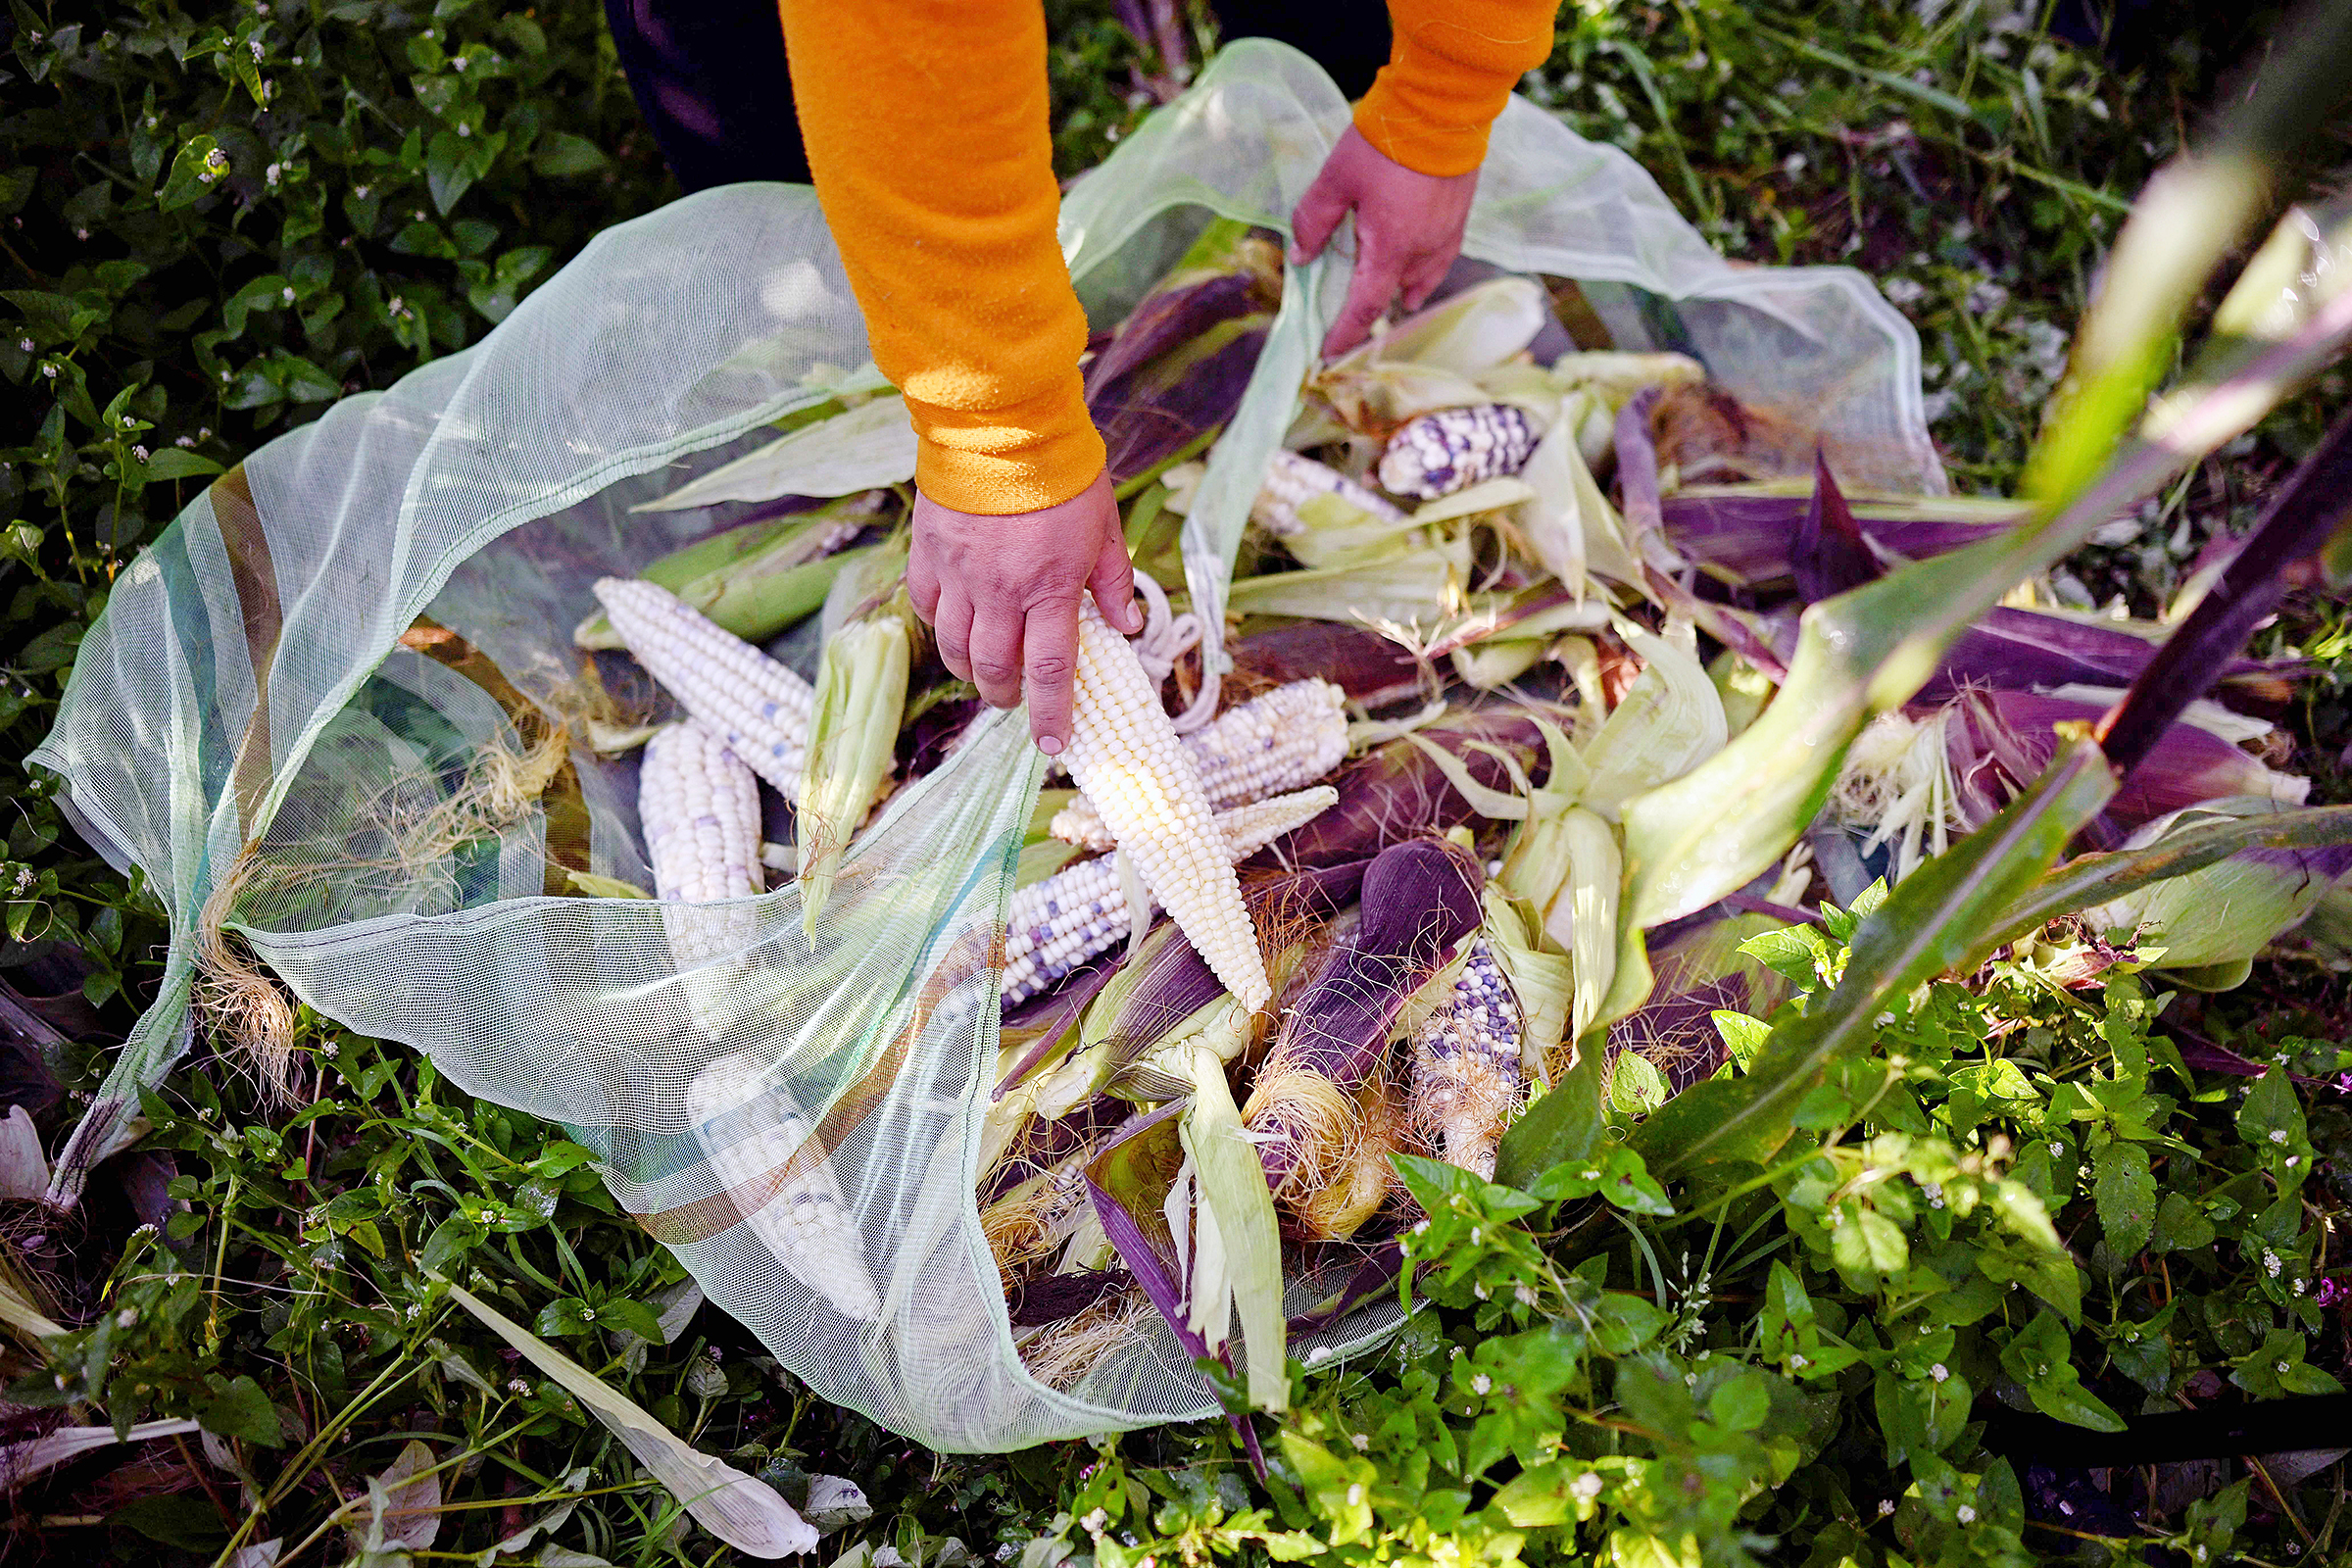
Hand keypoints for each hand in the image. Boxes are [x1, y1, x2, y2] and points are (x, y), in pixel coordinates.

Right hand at [906, 469, 1141, 755]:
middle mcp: (999, 592)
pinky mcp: (929, 553)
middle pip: (994, 669)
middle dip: (1007, 696)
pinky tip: (953, 627)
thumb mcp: (1104, 526)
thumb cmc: (1064, 472)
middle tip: (1017, 700)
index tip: (1052, 744)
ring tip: (985, 672)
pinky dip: (939, 626)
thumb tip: (1127, 626)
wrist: (1003, 423)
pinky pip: (926, 607)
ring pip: (954, 647)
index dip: (1050, 714)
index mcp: (1049, 589)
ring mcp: (959, 575)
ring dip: (970, 671)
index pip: (1050, 671)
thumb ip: (1113, 581)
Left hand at [1290, 125, 1479, 358]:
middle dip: (1368, 310)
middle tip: (1346, 319)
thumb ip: (1314, 221)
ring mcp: (1445, 236)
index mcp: (1390, 250)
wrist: (1441, 107)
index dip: (1344, 334)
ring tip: (1389, 301)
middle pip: (1391, 295)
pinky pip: (1440, 260)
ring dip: (1398, 292)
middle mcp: (1422, 252)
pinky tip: (1418, 273)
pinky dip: (1424, 273)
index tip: (1327, 352)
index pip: (1364, 308)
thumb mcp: (1336, 179)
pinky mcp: (1458, 218)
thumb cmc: (1385, 142)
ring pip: (1419, 280)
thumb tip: (1301, 256)